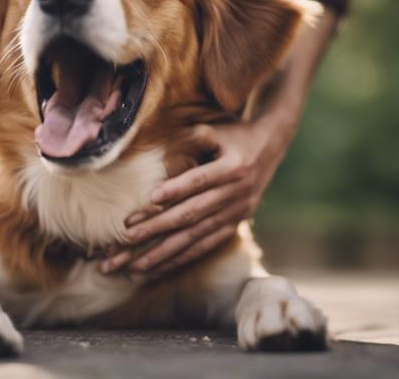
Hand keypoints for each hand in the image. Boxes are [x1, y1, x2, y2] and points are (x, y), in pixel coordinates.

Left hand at [100, 119, 291, 277]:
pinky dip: (181, 259)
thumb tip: (164, 146)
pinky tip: (158, 268)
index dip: (177, 188)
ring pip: (196, 237)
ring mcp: (236, 213)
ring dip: (164, 253)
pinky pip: (205, 247)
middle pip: (192, 214)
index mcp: (233, 167)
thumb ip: (193, 136)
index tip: (151, 198)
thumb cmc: (233, 135)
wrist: (270, 147)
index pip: (200, 180)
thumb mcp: (217, 129)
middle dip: (158, 227)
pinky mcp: (234, 225)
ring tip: (135, 265)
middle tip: (128, 237)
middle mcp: (237, 194)